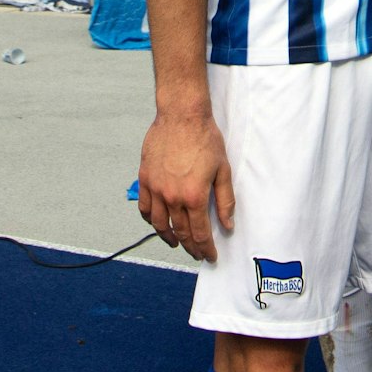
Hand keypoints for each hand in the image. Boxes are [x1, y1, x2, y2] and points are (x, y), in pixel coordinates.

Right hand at [137, 111, 235, 261]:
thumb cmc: (205, 138)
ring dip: (168, 237)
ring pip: (158, 223)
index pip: (199, 232)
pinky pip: (143, 207)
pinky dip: (149, 219)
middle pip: (180, 231)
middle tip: (196, 253)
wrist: (182, 115)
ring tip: (176, 244)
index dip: (205, 248)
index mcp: (194, 195)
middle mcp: (172, 196)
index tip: (210, 256)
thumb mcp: (223, 170)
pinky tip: (157, 223)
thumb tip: (227, 224)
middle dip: (190, 246)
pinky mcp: (145, 178)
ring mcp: (155, 188)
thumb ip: (225, 200)